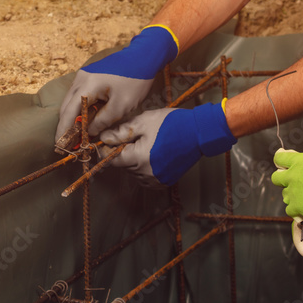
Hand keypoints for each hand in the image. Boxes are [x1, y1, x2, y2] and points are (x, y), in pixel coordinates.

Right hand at [56, 25, 178, 140]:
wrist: (143, 56)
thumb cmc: (135, 81)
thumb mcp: (121, 106)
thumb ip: (103, 121)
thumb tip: (89, 132)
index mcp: (87, 86)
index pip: (69, 112)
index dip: (63, 130)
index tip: (59, 145)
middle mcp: (81, 79)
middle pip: (66, 106)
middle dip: (65, 125)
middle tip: (66, 143)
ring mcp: (84, 75)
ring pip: (71, 100)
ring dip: (72, 116)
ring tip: (75, 134)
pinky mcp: (90, 74)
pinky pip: (79, 94)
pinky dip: (79, 108)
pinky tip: (84, 118)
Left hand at [99, 101, 236, 186]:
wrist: (199, 133)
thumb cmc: (171, 124)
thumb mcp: (144, 122)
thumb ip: (121, 132)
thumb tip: (103, 138)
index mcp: (137, 159)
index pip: (111, 160)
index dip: (106, 150)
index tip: (108, 140)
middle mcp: (145, 174)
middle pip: (123, 165)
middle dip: (123, 152)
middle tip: (132, 136)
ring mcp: (156, 179)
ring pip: (134, 172)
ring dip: (134, 161)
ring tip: (146, 144)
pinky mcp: (165, 181)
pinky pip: (146, 178)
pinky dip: (145, 168)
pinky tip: (152, 155)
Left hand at [271, 146, 302, 228]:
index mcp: (299, 162)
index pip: (280, 157)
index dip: (280, 156)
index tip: (282, 155)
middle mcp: (292, 177)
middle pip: (276, 178)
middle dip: (281, 178)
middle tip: (292, 180)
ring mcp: (293, 194)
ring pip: (285, 195)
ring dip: (292, 195)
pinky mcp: (296, 209)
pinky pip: (291, 210)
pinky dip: (297, 210)